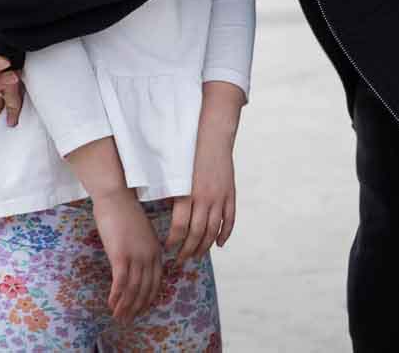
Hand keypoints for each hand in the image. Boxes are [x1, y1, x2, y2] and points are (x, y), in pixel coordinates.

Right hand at [90, 186, 161, 323]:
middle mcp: (149, 256)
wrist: (116, 197)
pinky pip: (121, 282)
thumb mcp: (141, 233)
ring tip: (118, 316)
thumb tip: (135, 265)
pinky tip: (111, 303)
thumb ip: (142, 249)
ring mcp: (136, 256)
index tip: (141, 308)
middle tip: (128, 318)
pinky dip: (117, 295)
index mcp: (156, 250)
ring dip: (125, 305)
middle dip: (137, 306)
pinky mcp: (121, 255)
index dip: (149, 298)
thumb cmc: (125, 212)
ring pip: (133, 288)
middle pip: (145, 288)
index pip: (156, 281)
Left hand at [171, 138, 236, 260]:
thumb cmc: (191, 153)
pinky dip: (225, 234)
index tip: (168, 248)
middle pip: (196, 233)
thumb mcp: (177, 174)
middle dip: (187, 250)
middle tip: (181, 260)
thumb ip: (174, 196)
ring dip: (204, 246)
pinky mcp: (230, 195)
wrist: (213, 137)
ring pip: (213, 230)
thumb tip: (169, 217)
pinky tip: (219, 244)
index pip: (180, 227)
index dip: (174, 241)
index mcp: (188, 194)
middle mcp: (204, 198)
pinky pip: (230, 220)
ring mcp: (220, 198)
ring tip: (197, 255)